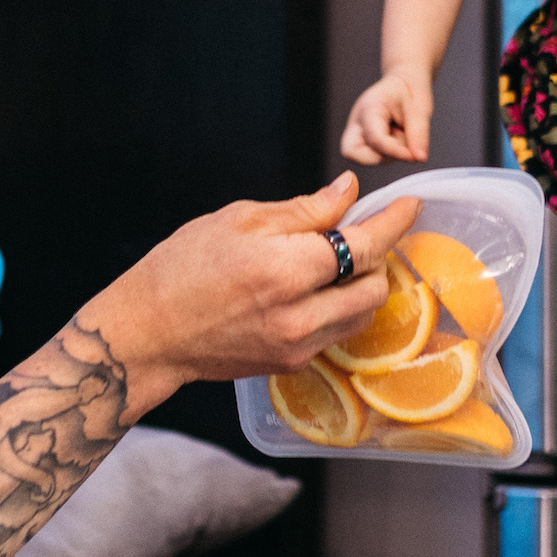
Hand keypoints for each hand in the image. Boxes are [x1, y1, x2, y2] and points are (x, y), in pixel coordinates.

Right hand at [90, 173, 423, 411]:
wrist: (148, 334)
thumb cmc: (180, 269)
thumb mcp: (237, 221)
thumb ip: (302, 210)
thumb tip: (348, 192)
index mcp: (286, 270)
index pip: (364, 245)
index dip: (394, 221)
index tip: (409, 204)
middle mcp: (300, 314)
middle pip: (374, 284)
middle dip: (377, 254)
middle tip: (360, 231)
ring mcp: (299, 345)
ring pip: (362, 314)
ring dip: (364, 285)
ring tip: (339, 261)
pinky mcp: (292, 364)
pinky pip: (337, 333)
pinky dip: (341, 308)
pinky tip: (318, 291)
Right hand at [342, 65, 432, 164]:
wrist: (403, 83)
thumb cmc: (409, 90)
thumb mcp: (420, 108)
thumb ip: (419, 134)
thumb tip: (419, 158)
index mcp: (369, 107)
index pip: (375, 138)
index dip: (394, 151)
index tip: (412, 156)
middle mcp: (357, 121)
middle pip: (353, 153)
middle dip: (382, 154)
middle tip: (401, 138)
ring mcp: (357, 132)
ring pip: (367, 157)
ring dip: (390, 153)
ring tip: (400, 132)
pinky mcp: (362, 141)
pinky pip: (373, 157)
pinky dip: (388, 153)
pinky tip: (394, 137)